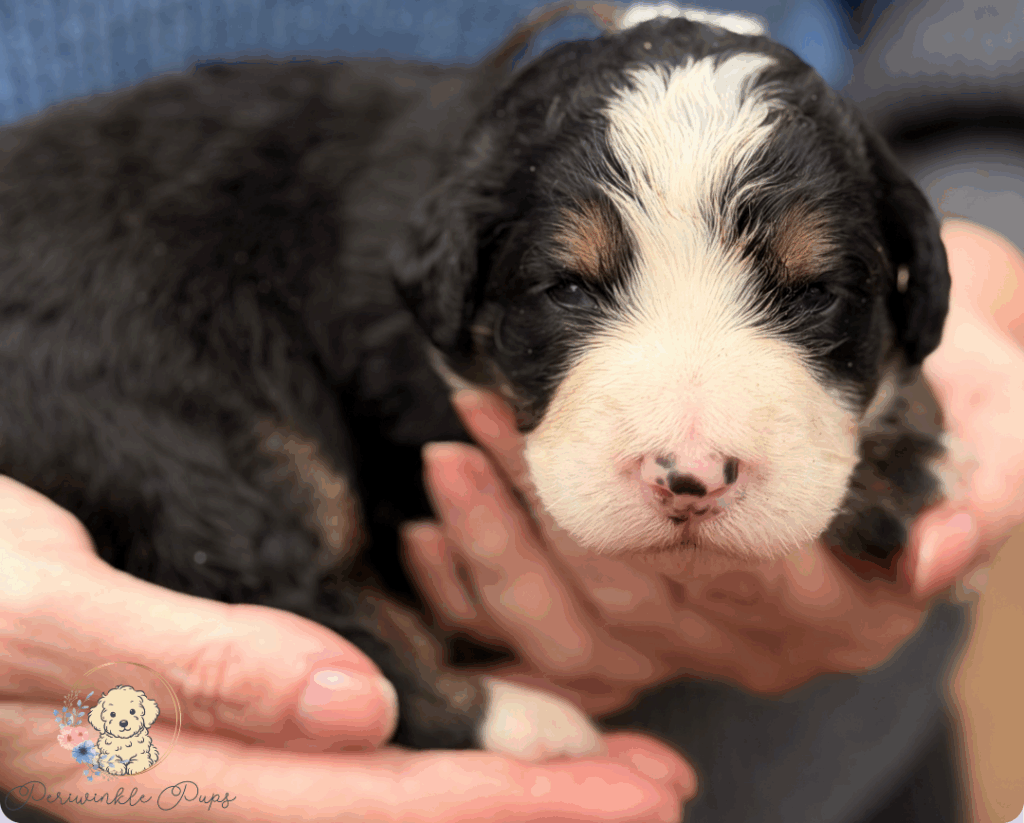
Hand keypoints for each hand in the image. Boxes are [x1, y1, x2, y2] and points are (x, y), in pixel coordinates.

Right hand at [0, 475, 695, 821]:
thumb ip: (195, 664)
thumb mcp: (53, 612)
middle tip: (660, 780)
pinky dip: (441, 722)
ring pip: (392, 775)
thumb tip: (354, 710)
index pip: (380, 800)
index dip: (509, 800)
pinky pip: (355, 734)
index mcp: (184, 772)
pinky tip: (493, 704)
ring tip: (610, 755)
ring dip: (507, 766)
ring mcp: (228, 749)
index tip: (623, 788)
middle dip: (541, 798)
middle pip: (408, 802)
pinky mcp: (231, 706)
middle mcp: (219, 775)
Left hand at [401, 221, 1023, 712]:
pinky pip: (549, 648)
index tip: (565, 427)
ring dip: (498, 548)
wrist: (916, 406)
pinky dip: (483, 595)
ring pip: (578, 635)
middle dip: (543, 506)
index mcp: (849, 607)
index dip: (640, 510)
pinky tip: (431, 534)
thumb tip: (943, 549)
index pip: (727, 575)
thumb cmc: (951, 404)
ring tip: (447, 456)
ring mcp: (697, 649)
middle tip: (477, 413)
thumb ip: (990, 487)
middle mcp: (765, 644)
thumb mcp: (1001, 426)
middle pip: (633, 598)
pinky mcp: (644, 635)